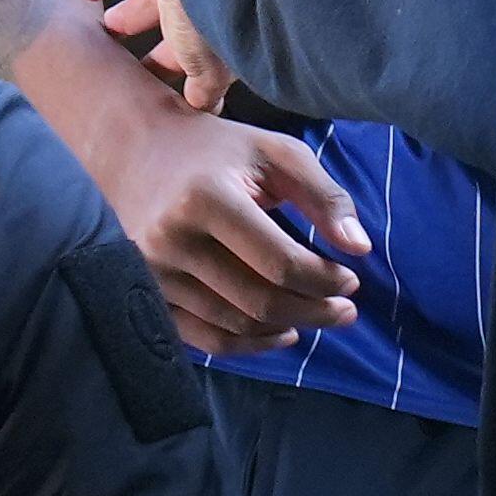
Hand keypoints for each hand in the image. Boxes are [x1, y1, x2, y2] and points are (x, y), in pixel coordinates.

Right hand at [71, 94, 374, 359]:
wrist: (135, 152)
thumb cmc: (218, 151)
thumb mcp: (278, 155)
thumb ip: (325, 197)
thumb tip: (360, 248)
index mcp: (204, 199)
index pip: (279, 263)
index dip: (325, 280)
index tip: (352, 281)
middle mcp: (168, 240)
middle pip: (258, 301)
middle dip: (314, 311)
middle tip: (347, 310)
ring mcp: (150, 272)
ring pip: (235, 324)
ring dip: (287, 327)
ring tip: (321, 315)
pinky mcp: (145, 292)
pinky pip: (204, 339)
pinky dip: (249, 344)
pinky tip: (281, 332)